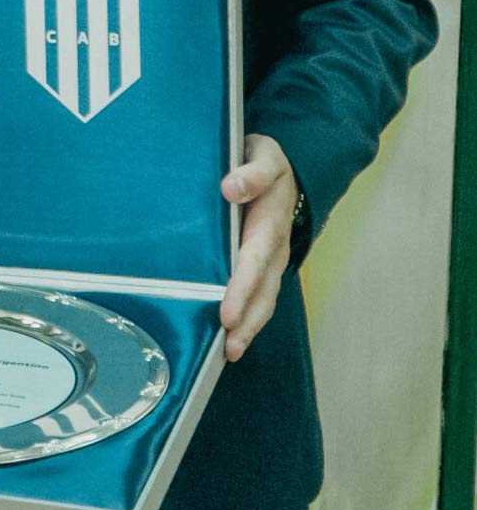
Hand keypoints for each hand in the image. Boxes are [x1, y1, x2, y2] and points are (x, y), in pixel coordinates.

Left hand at [219, 133, 297, 361]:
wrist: (282, 165)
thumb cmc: (264, 161)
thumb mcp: (264, 156)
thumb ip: (251, 172)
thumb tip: (231, 188)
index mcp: (270, 225)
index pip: (254, 262)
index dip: (241, 289)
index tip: (227, 315)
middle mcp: (274, 249)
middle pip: (263, 291)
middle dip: (248, 321)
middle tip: (229, 347)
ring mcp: (271, 260)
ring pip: (263, 299)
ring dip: (248, 327)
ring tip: (229, 353)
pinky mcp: (262, 264)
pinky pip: (257, 294)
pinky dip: (246, 317)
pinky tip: (228, 336)